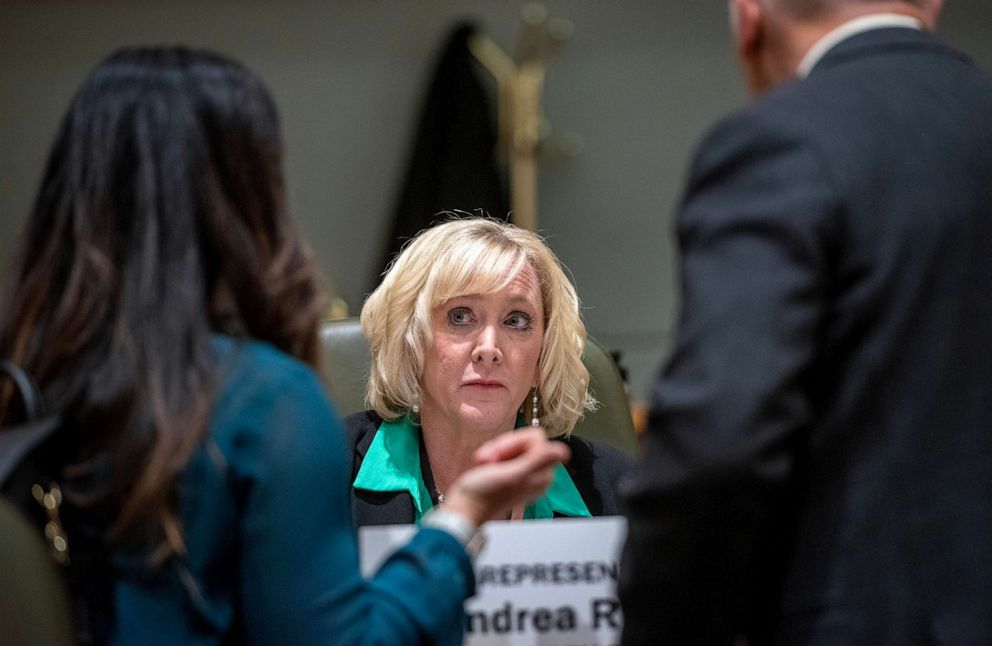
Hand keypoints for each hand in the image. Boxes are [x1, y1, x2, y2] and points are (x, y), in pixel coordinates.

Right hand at [441, 427, 569, 525]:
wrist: (464, 508)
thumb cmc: (484, 494)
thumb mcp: (512, 475)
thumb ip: (538, 461)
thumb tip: (564, 451)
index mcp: (543, 474)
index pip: (536, 437)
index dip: (515, 442)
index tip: (501, 455)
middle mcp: (537, 473)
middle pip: (524, 440)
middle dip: (503, 447)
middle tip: (489, 460)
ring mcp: (523, 473)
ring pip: (512, 445)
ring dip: (494, 450)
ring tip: (484, 464)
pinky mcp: (510, 472)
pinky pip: (504, 452)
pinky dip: (491, 455)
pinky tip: (483, 466)